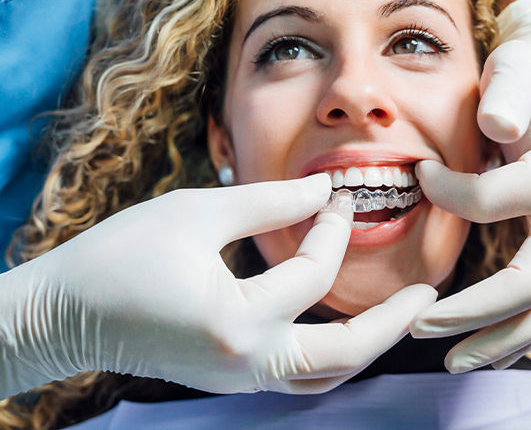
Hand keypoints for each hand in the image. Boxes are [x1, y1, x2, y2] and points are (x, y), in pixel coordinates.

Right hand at [0, 174, 435, 398]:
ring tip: (395, 316)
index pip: (311, 272)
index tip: (336, 193)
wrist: (64, 313)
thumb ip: (266, 202)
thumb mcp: (197, 213)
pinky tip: (338, 322)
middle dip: (392, 323)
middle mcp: (247, 364)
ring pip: (324, 376)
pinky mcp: (229, 378)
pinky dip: (327, 351)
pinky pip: (296, 375)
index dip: (330, 226)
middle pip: (343, 354)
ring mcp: (239, 379)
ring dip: (365, 345)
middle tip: (428, 296)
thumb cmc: (121, 256)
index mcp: (238, 321)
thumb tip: (320, 189)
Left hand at [410, 0, 530, 371]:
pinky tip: (486, 346)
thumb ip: (510, 94)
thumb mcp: (521, 69)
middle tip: (419, 326)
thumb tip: (496, 128)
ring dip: (497, 339)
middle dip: (472, 313)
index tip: (418, 174)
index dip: (447, 193)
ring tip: (454, 360)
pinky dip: (517, 329)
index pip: (492, 202)